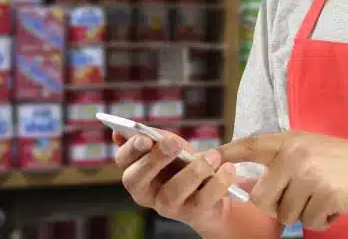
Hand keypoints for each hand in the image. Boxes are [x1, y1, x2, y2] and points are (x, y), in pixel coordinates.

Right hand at [112, 131, 242, 237]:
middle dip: (155, 160)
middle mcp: (144, 192)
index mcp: (135, 170)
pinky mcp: (190, 214)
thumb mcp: (169, 147)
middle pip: (138, 179)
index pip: (122, 160)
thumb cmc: (183, 162)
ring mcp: (166, 206)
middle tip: (175, 144)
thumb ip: (152, 138)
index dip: (130, 149)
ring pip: (171, 193)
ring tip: (213, 156)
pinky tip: (228, 169)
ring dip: (193, 172)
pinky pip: (201, 200)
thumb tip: (118, 133)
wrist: (212, 189)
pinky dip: (217, 183)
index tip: (145, 138)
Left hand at [217, 131, 347, 229]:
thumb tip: (252, 186)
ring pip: (285, 213)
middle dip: (279, 207)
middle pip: (260, 196)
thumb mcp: (316, 152)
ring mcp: (308, 172)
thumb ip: (287, 162)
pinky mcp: (322, 192)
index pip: (250, 145)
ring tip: (328, 197)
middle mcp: (295, 153)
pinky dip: (323, 220)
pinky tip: (339, 204)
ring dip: (306, 214)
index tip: (205, 159)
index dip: (227, 153)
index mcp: (292, 140)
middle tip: (307, 198)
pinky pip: (308, 222)